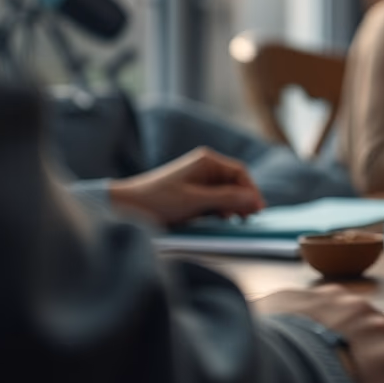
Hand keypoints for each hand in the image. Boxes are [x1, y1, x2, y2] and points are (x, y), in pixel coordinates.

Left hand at [109, 147, 264, 225]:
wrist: (126, 208)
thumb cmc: (159, 201)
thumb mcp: (196, 201)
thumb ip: (228, 199)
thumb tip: (254, 200)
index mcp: (207, 161)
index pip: (240, 173)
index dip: (251, 191)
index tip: (258, 210)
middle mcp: (204, 167)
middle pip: (235, 182)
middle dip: (243, 199)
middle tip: (249, 219)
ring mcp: (198, 180)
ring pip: (225, 192)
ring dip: (232, 206)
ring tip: (235, 221)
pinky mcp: (191, 193)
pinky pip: (214, 199)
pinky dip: (220, 209)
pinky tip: (221, 220)